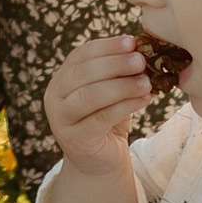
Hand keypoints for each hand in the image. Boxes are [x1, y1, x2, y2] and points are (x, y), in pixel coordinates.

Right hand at [45, 32, 155, 183]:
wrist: (99, 160)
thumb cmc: (106, 119)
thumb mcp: (110, 90)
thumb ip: (118, 72)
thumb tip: (140, 49)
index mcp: (62, 77)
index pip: (82, 54)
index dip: (108, 46)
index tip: (132, 42)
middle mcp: (55, 95)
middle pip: (84, 73)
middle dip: (115, 64)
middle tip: (141, 61)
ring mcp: (61, 118)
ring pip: (90, 96)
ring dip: (122, 86)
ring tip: (146, 82)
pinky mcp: (75, 139)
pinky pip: (101, 118)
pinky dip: (125, 106)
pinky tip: (144, 100)